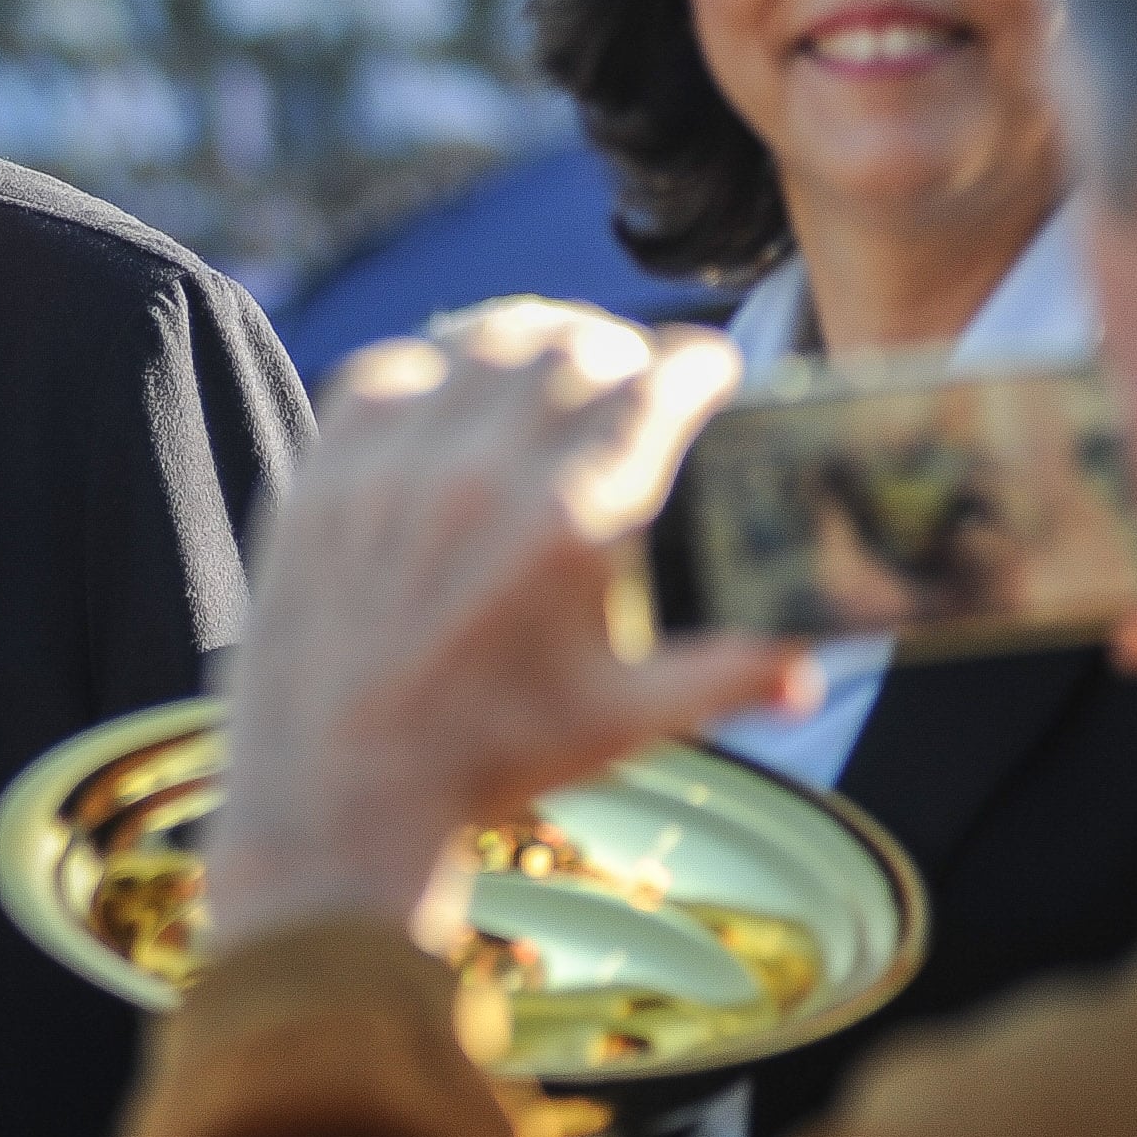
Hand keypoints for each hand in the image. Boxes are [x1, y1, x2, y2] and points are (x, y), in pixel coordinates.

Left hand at [207, 302, 809, 958]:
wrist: (336, 796)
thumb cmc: (487, 762)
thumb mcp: (625, 724)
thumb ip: (729, 677)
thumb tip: (813, 665)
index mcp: (573, 526)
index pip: (658, 386)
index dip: (699, 363)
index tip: (711, 369)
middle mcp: (483, 477)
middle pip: (577, 346)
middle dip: (623, 347)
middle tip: (637, 372)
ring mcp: (393, 467)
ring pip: (483, 343)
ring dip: (535, 339)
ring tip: (556, 364)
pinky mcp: (323, 475)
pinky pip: (390, 371)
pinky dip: (435, 364)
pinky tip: (456, 390)